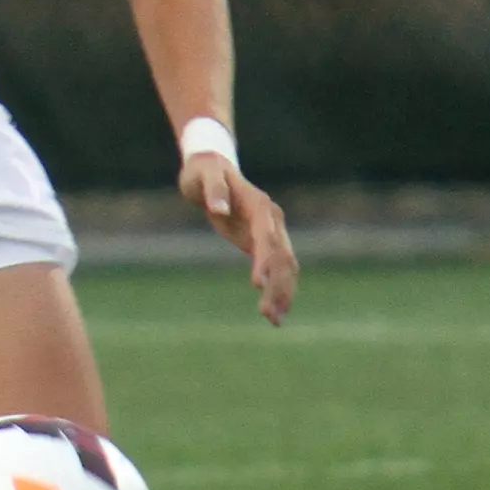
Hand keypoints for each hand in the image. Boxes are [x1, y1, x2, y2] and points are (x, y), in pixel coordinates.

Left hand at [180, 153, 296, 325]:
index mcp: (260, 206)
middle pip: (281, 257)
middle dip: (277, 286)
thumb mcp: (204, 177)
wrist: (212, 169)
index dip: (264, 260)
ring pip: (285, 267)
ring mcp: (271, 232)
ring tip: (275, 321)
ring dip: (283, 293)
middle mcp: (272, 221)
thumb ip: (213, 191)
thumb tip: (218, 209)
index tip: (258, 283)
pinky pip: (277, 269)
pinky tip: (275, 312)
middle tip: (268, 314)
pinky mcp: (263, 243)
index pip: (266, 236)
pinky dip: (278, 289)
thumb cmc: (205, 173)